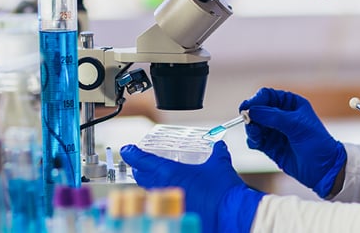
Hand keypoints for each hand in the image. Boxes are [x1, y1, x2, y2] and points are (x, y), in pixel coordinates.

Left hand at [120, 140, 264, 232]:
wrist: (232, 214)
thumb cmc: (224, 191)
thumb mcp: (219, 164)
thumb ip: (216, 152)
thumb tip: (218, 146)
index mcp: (170, 173)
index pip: (143, 161)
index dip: (133, 154)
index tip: (127, 150)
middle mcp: (165, 188)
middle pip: (142, 178)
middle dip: (139, 170)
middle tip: (140, 164)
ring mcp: (170, 203)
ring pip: (151, 191)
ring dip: (150, 183)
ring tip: (155, 178)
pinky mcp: (178, 213)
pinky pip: (164, 203)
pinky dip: (164, 196)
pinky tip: (173, 194)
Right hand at [239, 88, 346, 197]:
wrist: (324, 170)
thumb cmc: (317, 143)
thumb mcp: (297, 125)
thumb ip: (273, 117)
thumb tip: (251, 110)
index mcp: (290, 104)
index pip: (267, 96)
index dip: (255, 100)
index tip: (246, 108)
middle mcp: (280, 115)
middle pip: (257, 109)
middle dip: (251, 116)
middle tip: (248, 122)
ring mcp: (274, 131)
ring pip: (254, 124)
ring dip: (251, 129)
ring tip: (256, 136)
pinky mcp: (270, 146)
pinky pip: (255, 139)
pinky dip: (252, 140)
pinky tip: (257, 143)